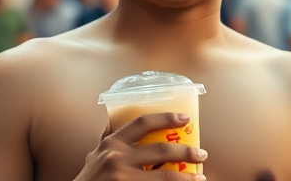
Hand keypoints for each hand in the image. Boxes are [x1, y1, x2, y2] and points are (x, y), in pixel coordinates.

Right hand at [74, 113, 206, 180]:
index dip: (166, 117)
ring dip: (187, 178)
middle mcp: (117, 158)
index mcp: (111, 143)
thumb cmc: (88, 180)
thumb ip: (106, 140)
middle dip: (186, 151)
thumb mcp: (94, 156)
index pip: (142, 122)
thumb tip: (114, 120)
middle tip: (202, 153)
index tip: (185, 118)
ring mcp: (122, 178)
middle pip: (161, 150)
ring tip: (201, 178)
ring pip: (165, 176)